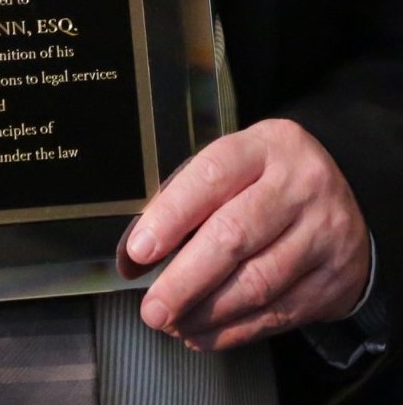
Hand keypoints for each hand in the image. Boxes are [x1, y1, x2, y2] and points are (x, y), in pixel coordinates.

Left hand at [121, 118, 369, 350]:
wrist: (347, 195)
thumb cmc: (268, 179)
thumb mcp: (235, 166)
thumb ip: (187, 199)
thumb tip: (135, 255)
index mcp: (264, 148)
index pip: (211, 177)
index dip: (171, 216)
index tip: (139, 251)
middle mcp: (299, 188)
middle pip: (234, 236)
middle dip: (185, 280)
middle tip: (153, 307)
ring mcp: (322, 235)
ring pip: (258, 283)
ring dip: (207, 311)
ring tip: (173, 322)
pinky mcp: (334, 280)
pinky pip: (279, 313)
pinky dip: (235, 330)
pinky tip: (204, 333)